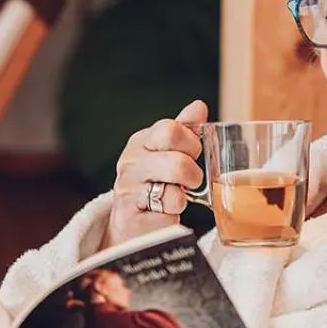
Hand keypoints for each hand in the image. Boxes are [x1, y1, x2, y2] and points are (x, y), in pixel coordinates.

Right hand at [103, 99, 207, 248]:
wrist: (128, 221)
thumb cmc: (152, 181)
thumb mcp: (165, 151)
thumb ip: (183, 129)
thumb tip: (199, 107)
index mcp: (140, 142)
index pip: (171, 131)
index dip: (191, 143)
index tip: (192, 153)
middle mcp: (130, 164)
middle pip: (178, 164)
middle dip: (193, 176)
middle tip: (188, 182)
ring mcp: (128, 193)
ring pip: (175, 196)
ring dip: (182, 201)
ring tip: (173, 200)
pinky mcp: (131, 221)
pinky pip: (169, 220)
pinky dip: (173, 220)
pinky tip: (162, 216)